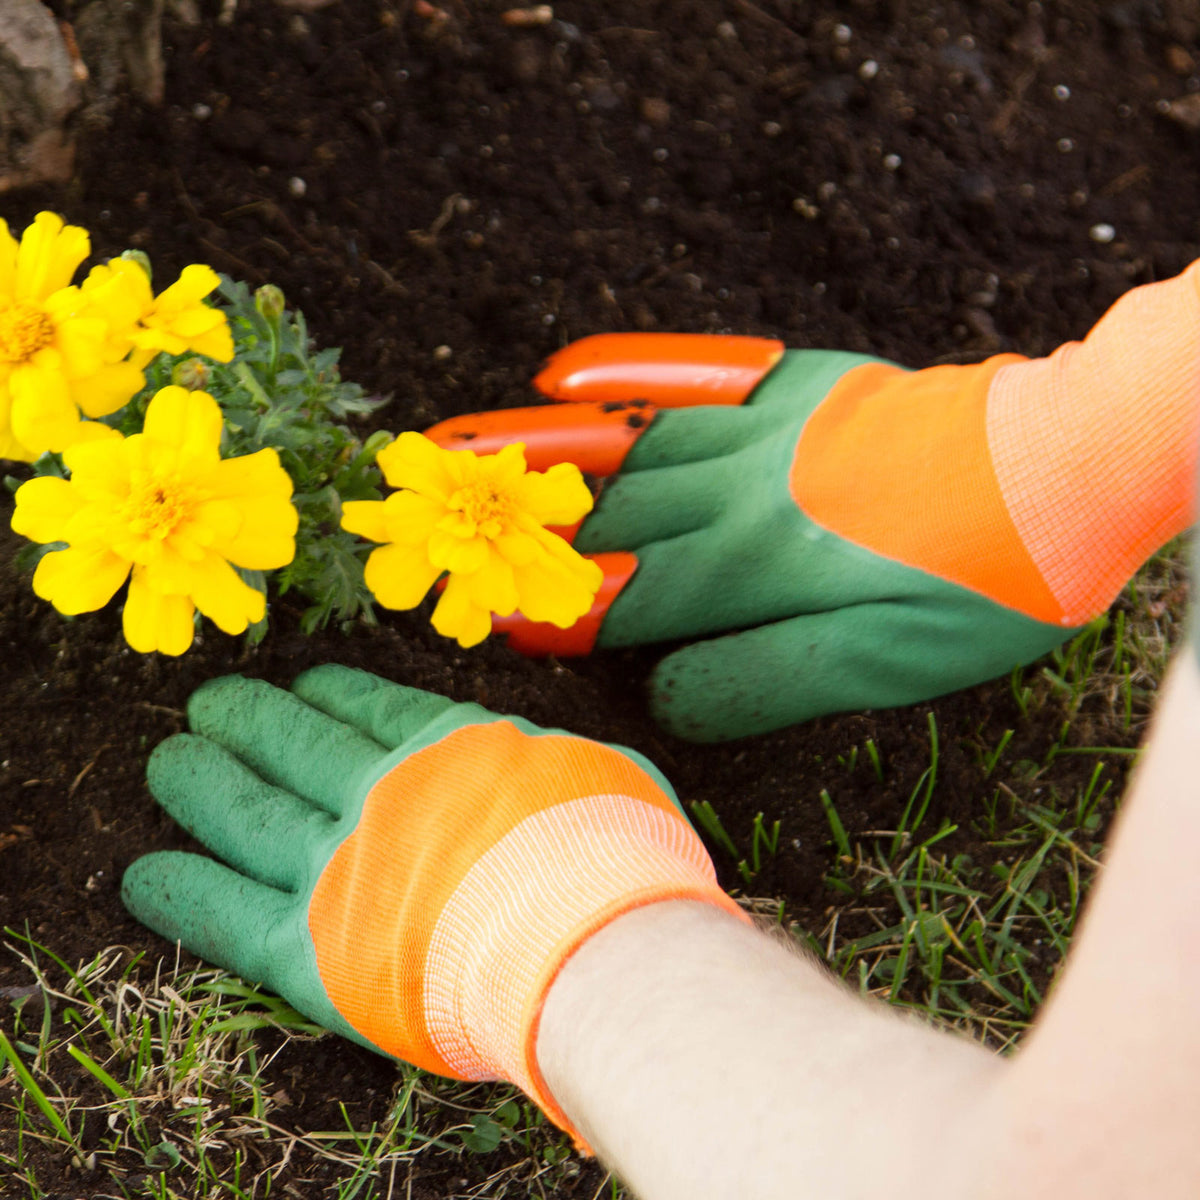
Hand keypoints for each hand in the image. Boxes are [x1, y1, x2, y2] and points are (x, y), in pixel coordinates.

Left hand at [121, 665, 740, 1139]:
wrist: (587, 935)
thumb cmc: (617, 855)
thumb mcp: (607, 774)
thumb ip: (554, 764)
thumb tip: (544, 763)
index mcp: (451, 753)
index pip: (378, 713)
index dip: (337, 694)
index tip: (308, 680)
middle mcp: (383, 798)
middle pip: (298, 748)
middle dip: (253, 722)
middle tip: (212, 704)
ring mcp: (339, 869)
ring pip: (250, 814)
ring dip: (204, 784)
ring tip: (169, 761)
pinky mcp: (312, 950)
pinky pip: (230, 916)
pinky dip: (183, 893)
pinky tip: (142, 877)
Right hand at [427, 266, 1199, 740]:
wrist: (1056, 475)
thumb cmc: (972, 588)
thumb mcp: (877, 668)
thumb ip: (759, 680)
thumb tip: (662, 692)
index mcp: (751, 569)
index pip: (626, 595)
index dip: (553, 610)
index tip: (475, 613)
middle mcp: (735, 491)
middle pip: (605, 514)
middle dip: (509, 525)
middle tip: (417, 518)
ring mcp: (760, 428)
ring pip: (626, 444)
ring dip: (535, 450)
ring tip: (451, 445)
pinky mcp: (794, 385)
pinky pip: (690, 371)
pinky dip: (625, 372)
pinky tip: (564, 371)